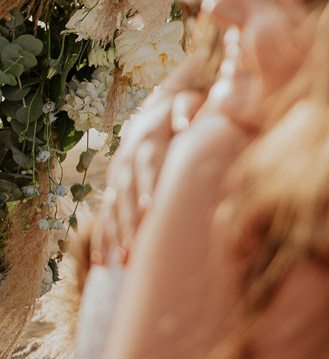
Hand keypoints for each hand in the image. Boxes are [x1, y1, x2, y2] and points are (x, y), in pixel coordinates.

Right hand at [92, 59, 206, 262]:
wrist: (163, 98)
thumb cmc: (191, 99)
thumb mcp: (196, 94)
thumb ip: (196, 103)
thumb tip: (193, 116)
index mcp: (151, 131)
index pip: (149, 159)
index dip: (150, 181)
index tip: (156, 205)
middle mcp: (130, 153)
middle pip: (130, 186)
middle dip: (135, 212)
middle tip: (140, 237)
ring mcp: (120, 172)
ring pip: (116, 204)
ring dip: (119, 231)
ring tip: (125, 258)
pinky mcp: (116, 187)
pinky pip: (106, 215)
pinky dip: (103, 239)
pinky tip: (102, 264)